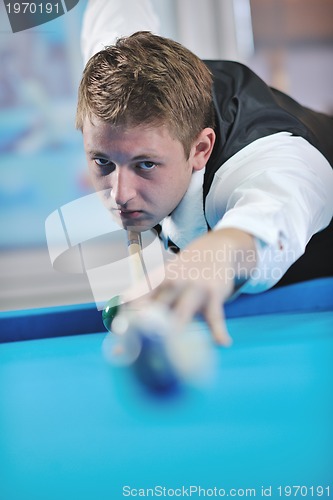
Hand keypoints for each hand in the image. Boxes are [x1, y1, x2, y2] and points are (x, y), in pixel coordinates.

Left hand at [131, 228, 256, 345]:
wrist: (215, 249)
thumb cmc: (184, 271)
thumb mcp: (164, 277)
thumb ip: (149, 299)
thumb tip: (124, 323)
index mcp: (156, 281)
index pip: (136, 301)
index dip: (126, 320)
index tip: (120, 341)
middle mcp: (172, 283)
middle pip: (155, 310)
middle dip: (146, 332)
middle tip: (138, 353)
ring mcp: (193, 288)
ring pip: (181, 313)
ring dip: (174, 331)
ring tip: (170, 353)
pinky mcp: (213, 294)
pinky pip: (215, 316)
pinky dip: (219, 330)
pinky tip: (222, 342)